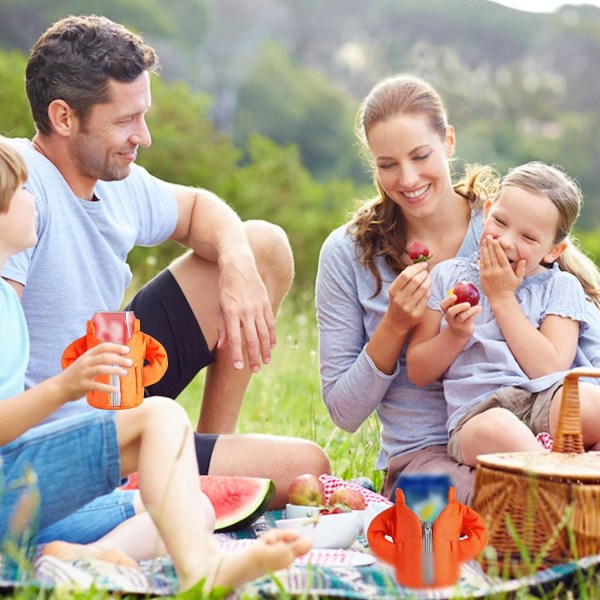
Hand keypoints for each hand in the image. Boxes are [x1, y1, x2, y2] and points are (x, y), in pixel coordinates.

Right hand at [59, 343, 132, 400]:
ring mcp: (83, 374)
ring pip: (102, 369)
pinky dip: (108, 388)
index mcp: (87, 355)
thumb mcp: (85, 362)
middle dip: (119, 359)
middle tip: (130, 363)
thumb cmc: (76, 374)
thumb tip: (117, 355)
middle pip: (105, 357)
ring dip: (116, 370)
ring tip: (125, 373)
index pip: (103, 347)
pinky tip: (116, 390)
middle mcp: (85, 363)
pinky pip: (97, 385)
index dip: (116, 347)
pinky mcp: (82, 385)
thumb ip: (97, 358)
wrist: (58, 387)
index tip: (127, 350)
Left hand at [216, 253, 274, 371]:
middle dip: (253, 356)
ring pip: (263, 333)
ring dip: (265, 349)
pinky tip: (272, 346)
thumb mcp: (219, 306)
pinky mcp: (265, 302)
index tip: (238, 367)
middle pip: (251, 339)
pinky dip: (272, 335)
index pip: (234, 338)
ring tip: (266, 362)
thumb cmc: (225, 287)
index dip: (237, 354)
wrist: (238, 264)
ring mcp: (257, 307)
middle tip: (255, 369)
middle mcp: (245, 311)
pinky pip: (270, 322)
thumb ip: (222, 328)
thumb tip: (222, 347)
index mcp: (231, 313)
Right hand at [386, 262, 430, 332]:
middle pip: (415, 281)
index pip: (406, 275)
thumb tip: (416, 265)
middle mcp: (399, 299)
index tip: (423, 264)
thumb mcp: (396, 289)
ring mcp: (408, 307)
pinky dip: (429, 290)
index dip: (416, 267)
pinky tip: (429, 287)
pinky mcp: (416, 313)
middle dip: (424, 273)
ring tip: (428, 278)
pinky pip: (426, 298)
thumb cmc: (398, 301)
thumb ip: (404, 277)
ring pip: (423, 289)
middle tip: (426, 272)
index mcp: (393, 290)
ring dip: (428, 281)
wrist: (396, 321)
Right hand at [443, 294, 480, 338]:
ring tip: (477, 307)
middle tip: (468, 304)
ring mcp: (456, 324)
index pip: (443, 305)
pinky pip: (469, 320)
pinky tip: (479, 308)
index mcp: (446, 310)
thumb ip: (459, 299)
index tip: (455, 296)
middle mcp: (449, 317)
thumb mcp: (456, 308)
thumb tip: (467, 284)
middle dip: (459, 307)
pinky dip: (475, 314)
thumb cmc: (458, 314)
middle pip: (451, 312)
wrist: (459, 332)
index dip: (448, 300)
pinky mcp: (464, 328)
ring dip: (471, 311)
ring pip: (461, 317)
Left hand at [479, 236, 524, 302]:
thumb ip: (521, 269)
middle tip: (488, 236)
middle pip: (492, 255)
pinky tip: (481, 251)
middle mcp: (496, 271)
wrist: (500, 298)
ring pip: (486, 258)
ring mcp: (488, 273)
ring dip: (485, 249)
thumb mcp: (519, 278)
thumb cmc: (510, 288)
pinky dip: (481, 257)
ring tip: (484, 241)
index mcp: (506, 270)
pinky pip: (481, 264)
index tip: (495, 240)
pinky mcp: (483, 276)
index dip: (497, 247)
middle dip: (490, 245)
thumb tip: (524, 259)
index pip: (500, 256)